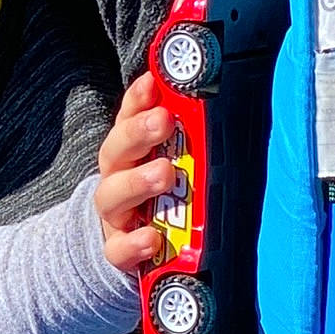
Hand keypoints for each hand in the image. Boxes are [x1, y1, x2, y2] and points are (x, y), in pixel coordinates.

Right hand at [94, 72, 175, 271]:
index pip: (128, 120)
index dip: (137, 101)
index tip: (152, 83)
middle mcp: (116, 179)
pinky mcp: (117, 250)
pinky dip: (132, 243)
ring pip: (112, 196)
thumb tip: (222, 107)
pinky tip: (151, 238)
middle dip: (137, 133)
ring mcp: (115, 215)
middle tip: (163, 121)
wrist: (127, 247)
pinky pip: (118, 248)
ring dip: (136, 182)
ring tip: (164, 174)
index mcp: (130, 154)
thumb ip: (190, 143)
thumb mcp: (172, 166)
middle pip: (115, 152)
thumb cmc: (160, 200)